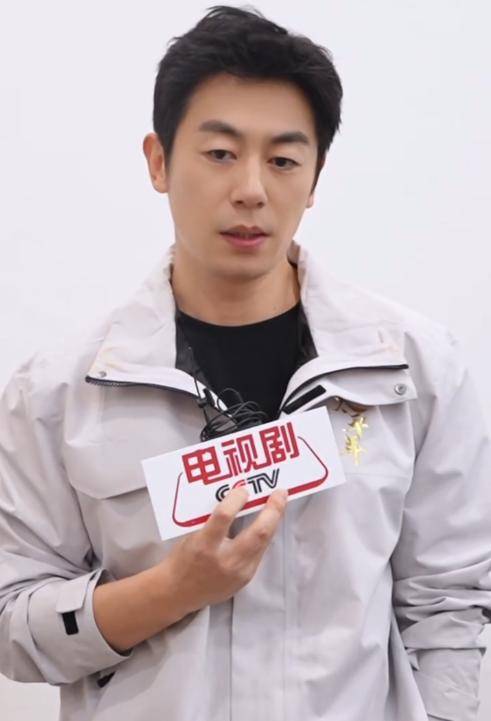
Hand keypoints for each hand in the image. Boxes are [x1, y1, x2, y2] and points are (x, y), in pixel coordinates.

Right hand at [162, 486, 287, 614]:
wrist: (179, 593)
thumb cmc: (183, 558)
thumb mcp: (192, 535)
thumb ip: (213, 519)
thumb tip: (235, 497)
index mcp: (204, 545)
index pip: (224, 517)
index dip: (236, 499)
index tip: (244, 489)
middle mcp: (224, 561)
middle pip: (258, 533)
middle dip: (273, 511)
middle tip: (280, 493)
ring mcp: (238, 573)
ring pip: (264, 543)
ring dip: (273, 521)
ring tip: (279, 504)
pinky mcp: (245, 579)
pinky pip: (259, 552)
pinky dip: (264, 536)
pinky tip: (268, 524)